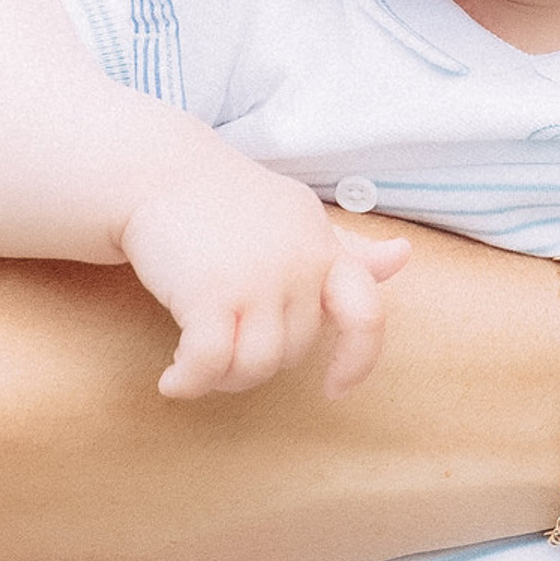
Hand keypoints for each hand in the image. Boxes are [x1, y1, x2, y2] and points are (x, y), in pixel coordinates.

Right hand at [119, 148, 408, 399]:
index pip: (366, 314)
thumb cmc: (226, 201)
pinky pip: (211, 363)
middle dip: (255, 363)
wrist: (156, 171)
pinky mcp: (212, 293)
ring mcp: (259, 279)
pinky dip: (190, 382)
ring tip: (194, 367)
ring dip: (222, 379)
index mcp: (322, 248)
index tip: (335, 389)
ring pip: (257, 367)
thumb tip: (402, 256)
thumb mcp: (295, 217)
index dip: (357, 360)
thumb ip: (345, 248)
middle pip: (293, 353)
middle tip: (217, 350)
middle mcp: (299, 264)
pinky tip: (171, 383)